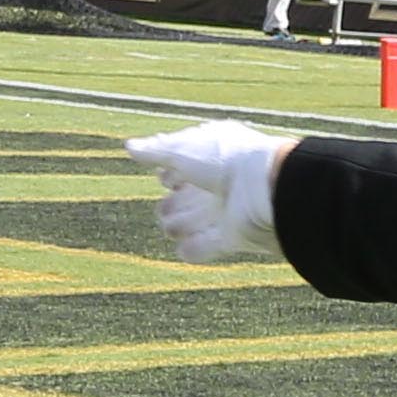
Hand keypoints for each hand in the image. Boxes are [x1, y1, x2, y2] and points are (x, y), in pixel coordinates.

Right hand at [129, 120, 290, 263]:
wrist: (266, 189)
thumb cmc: (226, 160)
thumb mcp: (183, 150)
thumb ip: (155, 151)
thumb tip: (130, 147)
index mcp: (213, 156)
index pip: (184, 167)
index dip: (170, 174)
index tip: (163, 176)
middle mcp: (220, 184)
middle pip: (186, 199)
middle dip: (172, 205)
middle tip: (168, 208)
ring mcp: (227, 212)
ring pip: (193, 223)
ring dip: (179, 226)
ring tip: (173, 226)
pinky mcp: (234, 237)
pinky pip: (208, 247)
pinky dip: (194, 249)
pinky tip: (183, 250)